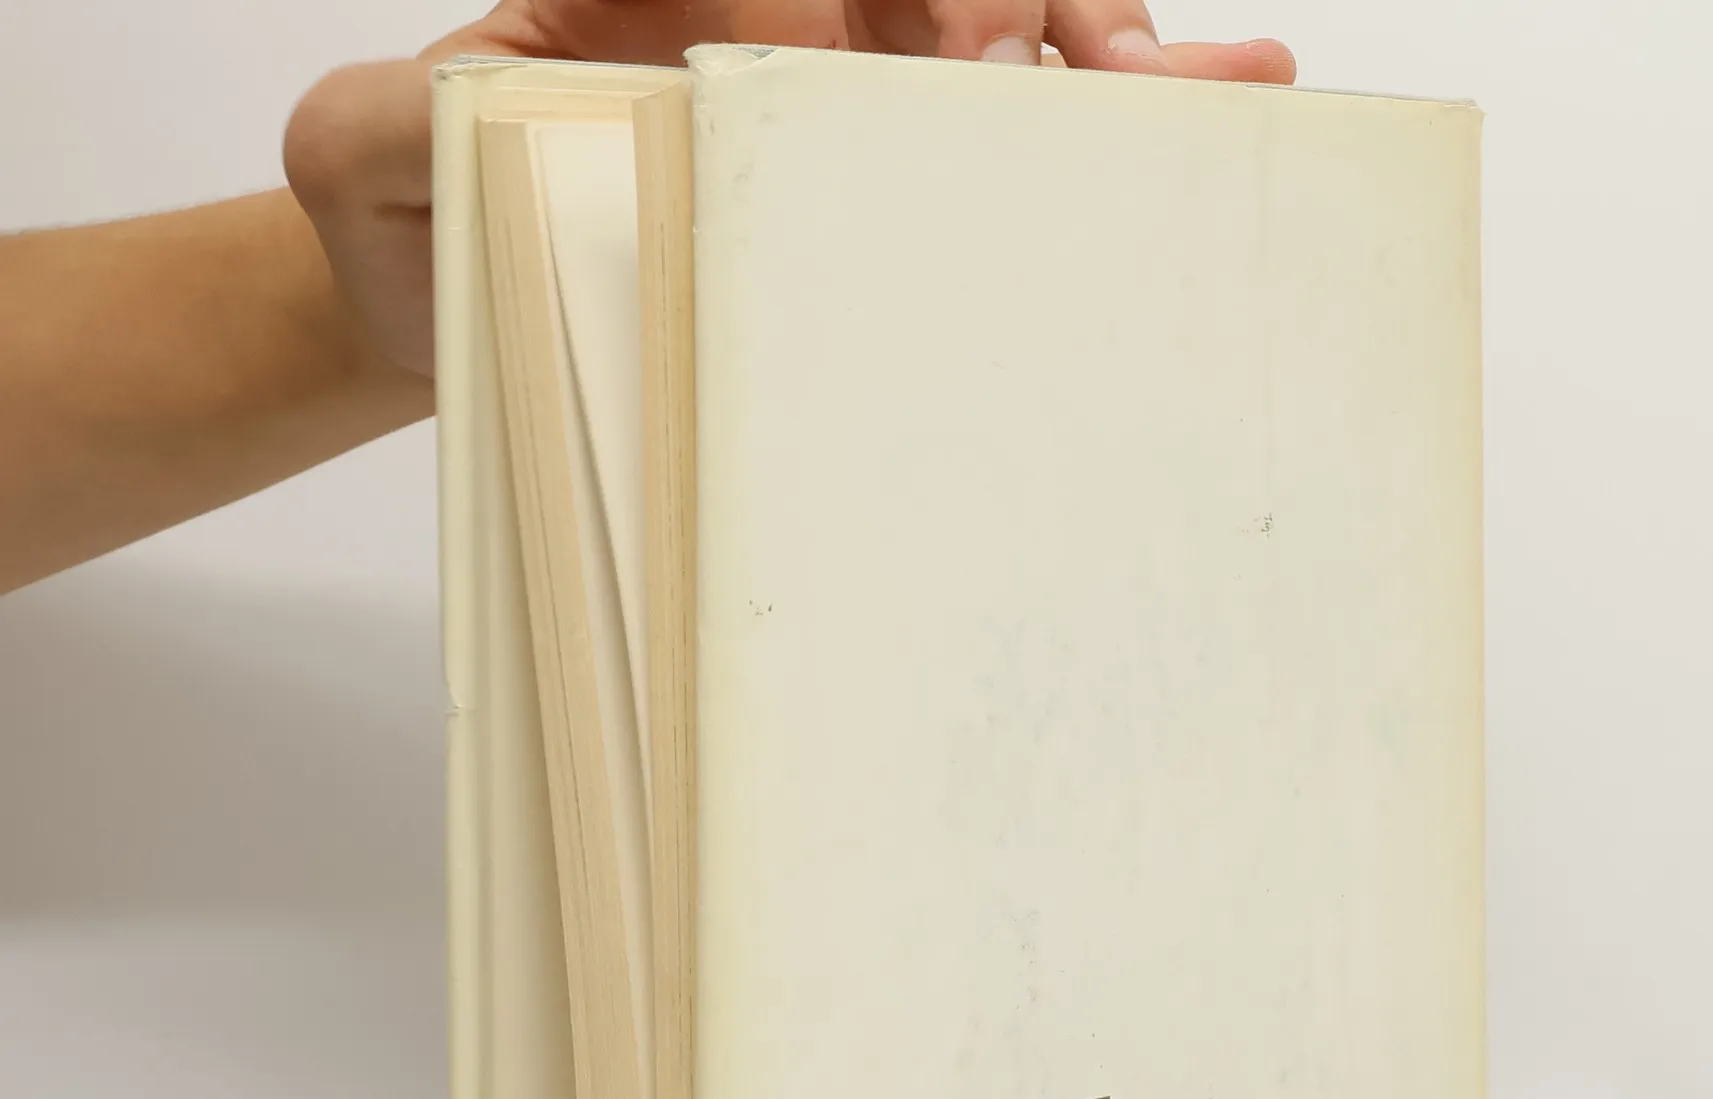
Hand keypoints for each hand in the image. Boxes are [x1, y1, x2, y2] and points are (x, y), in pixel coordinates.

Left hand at [285, 6, 1294, 377]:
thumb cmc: (429, 238)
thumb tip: (485, 119)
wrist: (468, 312)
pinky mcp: (881, 182)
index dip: (851, 7)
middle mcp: (771, 32)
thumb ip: (381, 127)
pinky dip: (1105, 116)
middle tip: (1090, 68)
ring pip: (1003, 38)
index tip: (900, 61)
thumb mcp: (360, 169)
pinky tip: (1206, 113)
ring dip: (1109, 47)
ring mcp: (840, 102)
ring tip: (1209, 83)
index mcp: (659, 4)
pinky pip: (1007, 130)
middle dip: (1019, 12)